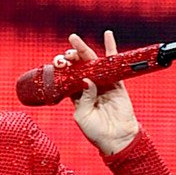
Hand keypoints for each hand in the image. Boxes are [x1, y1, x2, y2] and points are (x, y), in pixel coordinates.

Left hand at [53, 30, 139, 154]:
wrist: (116, 139)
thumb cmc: (96, 131)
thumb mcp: (82, 116)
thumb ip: (82, 98)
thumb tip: (87, 80)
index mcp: (77, 95)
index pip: (68, 77)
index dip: (63, 68)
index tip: (58, 62)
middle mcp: (89, 87)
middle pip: (79, 67)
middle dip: (72, 57)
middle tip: (66, 52)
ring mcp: (103, 83)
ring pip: (93, 63)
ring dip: (84, 51)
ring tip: (75, 40)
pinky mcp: (117, 83)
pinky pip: (114, 63)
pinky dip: (111, 49)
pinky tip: (108, 35)